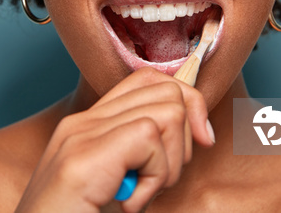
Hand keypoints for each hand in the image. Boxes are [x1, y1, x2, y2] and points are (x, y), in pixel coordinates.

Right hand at [15, 67, 214, 212]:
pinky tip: (129, 203)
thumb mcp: (121, 186)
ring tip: (140, 193)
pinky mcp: (83, 157)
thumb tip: (198, 131)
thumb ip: (143, 155)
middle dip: (183, 139)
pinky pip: (150, 138)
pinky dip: (155, 178)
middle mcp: (83, 123)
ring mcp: (80, 135)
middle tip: (157, 180)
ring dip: (170, 163)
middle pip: (167, 90)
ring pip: (168, 111)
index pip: (150, 81)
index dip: (187, 104)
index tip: (199, 142)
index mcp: (89, 126)